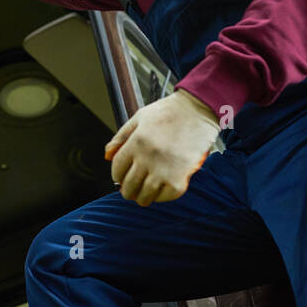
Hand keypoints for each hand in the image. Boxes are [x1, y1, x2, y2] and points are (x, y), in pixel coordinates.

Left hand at [105, 89, 220, 205]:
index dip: (117, 177)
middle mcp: (147, 157)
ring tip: (144, 195)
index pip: (117, 169)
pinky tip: (161, 191)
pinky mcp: (180, 177)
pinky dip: (162, 197)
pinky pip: (166, 196)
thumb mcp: (139, 118)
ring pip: (145, 195)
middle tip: (131, 191)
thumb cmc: (169, 112)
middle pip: (129, 186)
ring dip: (143, 197)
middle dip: (127, 191)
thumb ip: (121, 137)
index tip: (121, 179)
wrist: (199, 109)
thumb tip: (107, 155)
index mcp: (136, 142)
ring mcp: (164, 169)